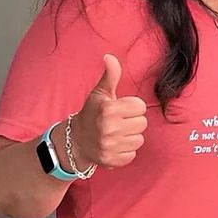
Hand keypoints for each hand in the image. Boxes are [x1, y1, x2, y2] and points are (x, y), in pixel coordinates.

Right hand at [68, 55, 147, 169]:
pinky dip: (125, 151)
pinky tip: (114, 145)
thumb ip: (110, 75)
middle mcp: (109, 128)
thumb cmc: (91, 113)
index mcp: (109, 109)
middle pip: (142, 123)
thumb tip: (109, 57)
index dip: (131, 107)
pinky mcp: (112, 160)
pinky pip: (132, 154)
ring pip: (139, 140)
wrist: (75, 141)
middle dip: (132, 122)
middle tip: (118, 122)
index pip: (140, 106)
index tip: (120, 110)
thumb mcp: (99, 93)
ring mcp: (110, 146)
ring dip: (130, 137)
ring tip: (116, 134)